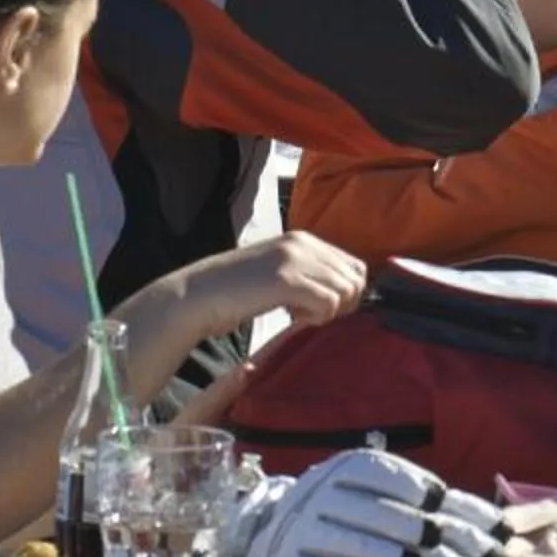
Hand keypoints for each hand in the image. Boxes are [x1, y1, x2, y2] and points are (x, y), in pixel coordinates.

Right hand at [180, 232, 367, 348]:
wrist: (200, 295)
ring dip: (327, 311)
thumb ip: (309, 274)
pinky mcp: (286, 279)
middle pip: (355, 279)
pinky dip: (316, 317)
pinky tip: (293, 317)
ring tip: (299, 314)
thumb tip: (347, 294)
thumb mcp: (279, 273)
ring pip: (345, 291)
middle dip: (342, 304)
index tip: (323, 308)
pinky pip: (328, 303)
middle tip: (312, 314)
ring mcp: (295, 259)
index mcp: (304, 239)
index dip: (347, 292)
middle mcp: (304, 243)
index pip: (355, 265)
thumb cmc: (238, 292)